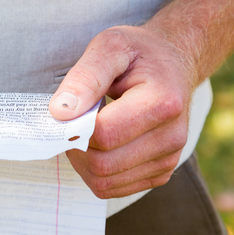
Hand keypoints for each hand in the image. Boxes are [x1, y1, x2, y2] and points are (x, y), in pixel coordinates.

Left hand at [49, 26, 194, 198]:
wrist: (173, 63)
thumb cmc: (138, 53)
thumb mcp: (109, 47)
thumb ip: (85, 77)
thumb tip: (60, 113)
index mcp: (162, 103)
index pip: (103, 134)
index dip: (75, 127)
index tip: (68, 110)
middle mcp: (171, 137)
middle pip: (102, 164)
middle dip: (76, 147)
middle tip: (73, 123)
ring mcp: (168, 159)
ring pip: (104, 182)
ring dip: (82, 162)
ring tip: (86, 131)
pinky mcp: (160, 173)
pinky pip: (112, 188)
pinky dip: (95, 171)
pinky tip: (98, 145)